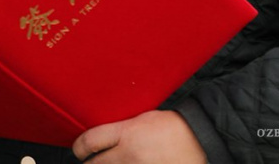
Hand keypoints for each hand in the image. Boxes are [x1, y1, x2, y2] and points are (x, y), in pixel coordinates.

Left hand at [72, 110, 206, 162]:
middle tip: (90, 161)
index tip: (78, 150)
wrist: (200, 141)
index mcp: (127, 133)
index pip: (89, 141)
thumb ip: (119, 129)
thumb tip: (99, 138)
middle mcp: (130, 155)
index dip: (78, 148)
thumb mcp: (142, 118)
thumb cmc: (172, 127)